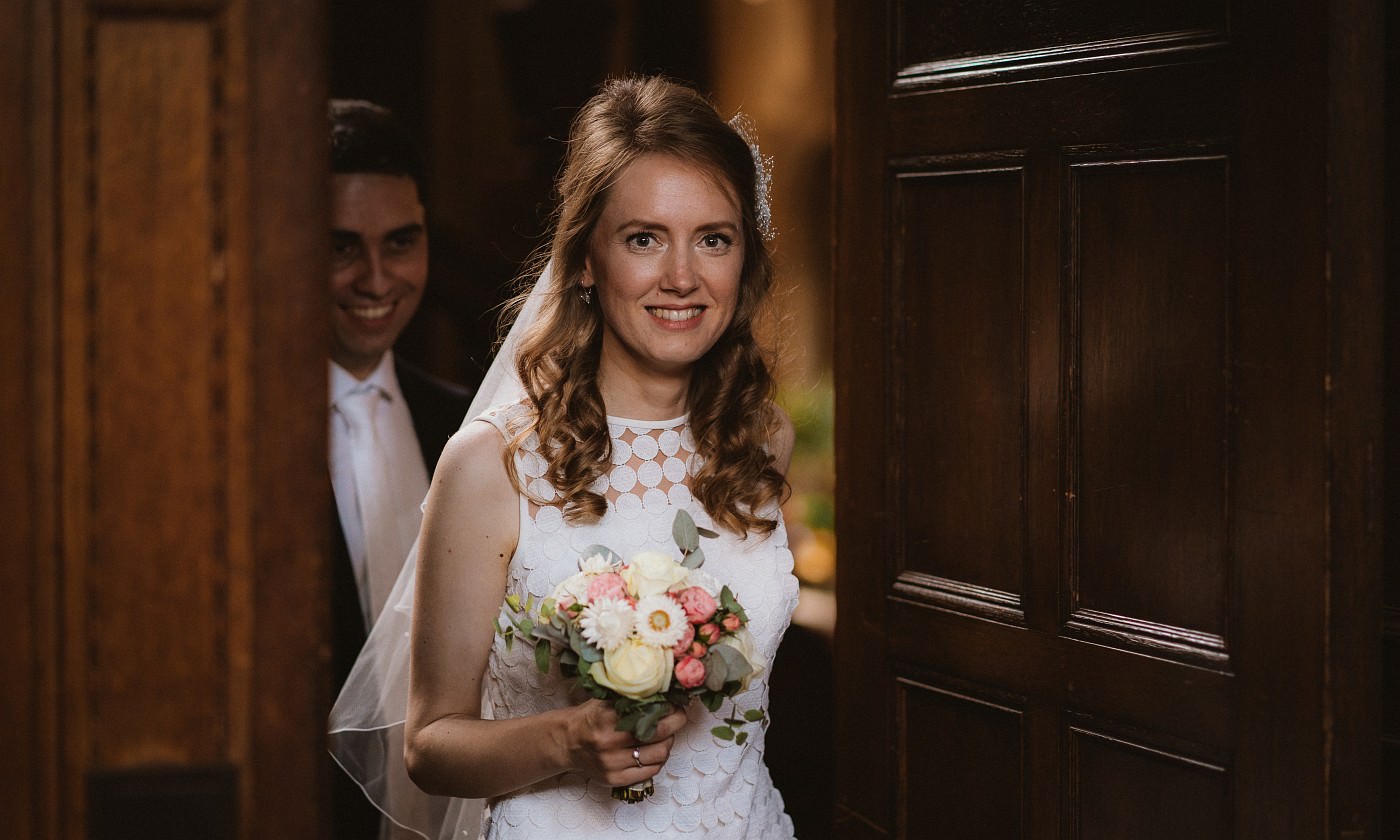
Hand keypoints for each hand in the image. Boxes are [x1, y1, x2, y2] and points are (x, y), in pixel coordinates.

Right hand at [565, 700, 688, 785]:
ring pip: (659, 754)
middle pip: (659, 732)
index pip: (650, 711)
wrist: (566, 743)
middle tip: (677, 716)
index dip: (668, 707)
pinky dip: (659, 760)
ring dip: (668, 742)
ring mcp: (612, 763)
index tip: (674, 703)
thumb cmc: (590, 718)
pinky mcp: (614, 779)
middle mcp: (608, 741)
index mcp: (606, 716)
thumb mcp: (604, 700)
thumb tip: (661, 689)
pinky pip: (650, 771)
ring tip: (665, 734)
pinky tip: (655, 750)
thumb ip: (629, 696)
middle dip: (675, 722)